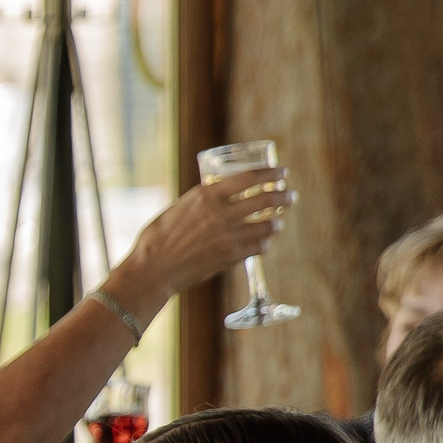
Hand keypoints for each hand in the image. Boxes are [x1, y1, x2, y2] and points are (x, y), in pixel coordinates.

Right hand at [107, 169, 293, 316]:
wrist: (153, 269)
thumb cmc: (157, 238)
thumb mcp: (179, 207)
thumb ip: (202, 200)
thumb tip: (218, 193)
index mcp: (207, 194)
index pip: (251, 177)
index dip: (272, 173)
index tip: (282, 173)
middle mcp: (222, 212)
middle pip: (267, 198)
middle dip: (285, 196)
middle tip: (290, 196)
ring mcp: (229, 235)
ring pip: (269, 224)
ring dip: (276, 222)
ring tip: (277, 222)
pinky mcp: (231, 256)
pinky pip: (259, 247)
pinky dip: (263, 243)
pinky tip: (262, 242)